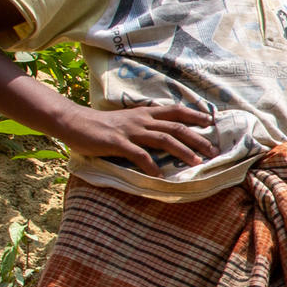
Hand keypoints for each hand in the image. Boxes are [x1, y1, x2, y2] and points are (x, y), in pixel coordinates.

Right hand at [59, 101, 217, 166]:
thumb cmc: (101, 125)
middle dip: (197, 138)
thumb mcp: (128, 121)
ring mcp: (130, 131)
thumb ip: (145, 126)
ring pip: (163, 139)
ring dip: (182, 151)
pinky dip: (151, 165)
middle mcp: (141, 120)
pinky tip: (160, 176)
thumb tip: (164, 136)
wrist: (73, 122)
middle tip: (213, 151)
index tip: (211, 121)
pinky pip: (138, 155)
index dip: (194, 114)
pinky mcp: (117, 143)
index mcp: (144, 113)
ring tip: (197, 163)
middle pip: (176, 127)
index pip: (175, 110)